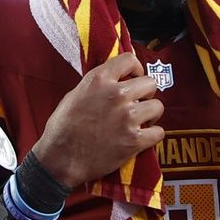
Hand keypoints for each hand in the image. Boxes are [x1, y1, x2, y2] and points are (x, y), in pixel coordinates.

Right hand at [33, 54, 164, 187]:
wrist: (61, 159)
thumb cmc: (63, 128)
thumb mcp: (74, 95)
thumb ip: (97, 85)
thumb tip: (114, 81)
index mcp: (99, 80)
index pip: (129, 59)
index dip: (136, 69)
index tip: (134, 78)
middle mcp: (117, 94)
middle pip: (150, 83)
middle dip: (145, 93)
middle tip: (137, 103)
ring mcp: (128, 117)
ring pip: (158, 107)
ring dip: (150, 114)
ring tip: (140, 121)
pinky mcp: (135, 140)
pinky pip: (159, 132)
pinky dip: (152, 135)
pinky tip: (143, 137)